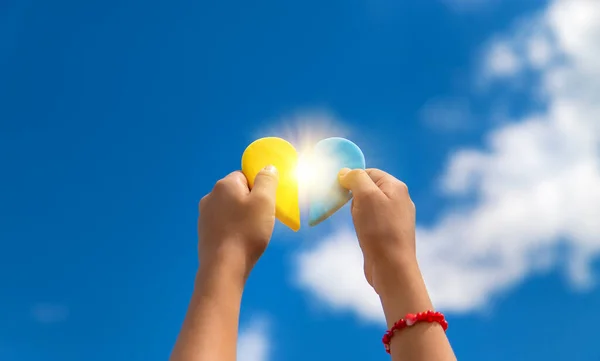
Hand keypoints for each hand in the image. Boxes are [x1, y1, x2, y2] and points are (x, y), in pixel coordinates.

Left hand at [198, 166, 278, 281]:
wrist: (224, 267)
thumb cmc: (247, 232)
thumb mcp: (265, 201)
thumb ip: (267, 180)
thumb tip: (267, 167)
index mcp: (225, 185)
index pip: (246, 176)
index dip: (259, 189)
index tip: (266, 205)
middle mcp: (210, 196)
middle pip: (238, 193)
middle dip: (251, 204)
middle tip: (262, 220)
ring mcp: (204, 215)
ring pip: (230, 209)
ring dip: (242, 218)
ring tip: (251, 234)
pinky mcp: (204, 232)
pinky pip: (224, 224)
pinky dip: (233, 230)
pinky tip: (240, 242)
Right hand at [338, 168, 416, 294]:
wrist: (392, 267)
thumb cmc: (379, 229)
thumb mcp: (365, 196)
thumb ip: (356, 178)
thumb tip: (346, 172)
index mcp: (396, 187)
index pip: (369, 172)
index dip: (353, 179)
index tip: (342, 191)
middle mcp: (400, 199)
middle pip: (368, 188)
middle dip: (355, 198)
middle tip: (356, 212)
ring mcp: (396, 217)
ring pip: (368, 206)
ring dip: (358, 213)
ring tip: (362, 226)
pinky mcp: (391, 233)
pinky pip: (372, 221)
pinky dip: (363, 225)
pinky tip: (365, 235)